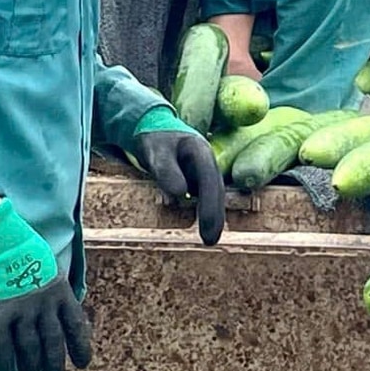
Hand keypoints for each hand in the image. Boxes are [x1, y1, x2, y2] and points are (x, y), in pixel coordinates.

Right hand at [0, 200, 93, 370]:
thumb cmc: (18, 251)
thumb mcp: (47, 268)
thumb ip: (51, 293)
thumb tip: (54, 319)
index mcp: (60, 291)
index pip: (76, 325)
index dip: (81, 347)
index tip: (83, 364)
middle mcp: (44, 303)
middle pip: (53, 344)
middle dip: (54, 368)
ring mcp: (21, 310)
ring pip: (29, 351)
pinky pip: (2, 348)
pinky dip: (5, 365)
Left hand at [133, 113, 225, 244]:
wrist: (152, 129)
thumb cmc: (153, 138)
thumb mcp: (156, 150)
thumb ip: (166, 169)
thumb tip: (180, 193)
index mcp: (201, 152)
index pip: (210, 181)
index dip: (210, 205)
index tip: (206, 228)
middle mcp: (206, 163)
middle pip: (217, 191)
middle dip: (215, 216)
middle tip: (210, 241)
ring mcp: (202, 171)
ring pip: (212, 196)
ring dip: (213, 217)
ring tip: (209, 240)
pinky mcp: (196, 179)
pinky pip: (203, 197)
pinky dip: (204, 212)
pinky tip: (200, 228)